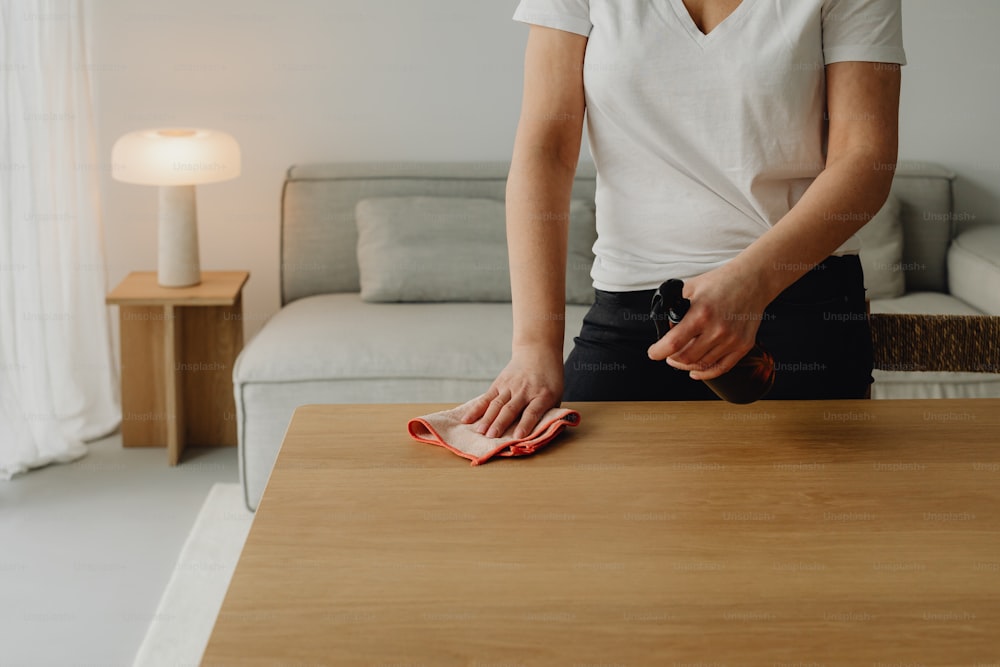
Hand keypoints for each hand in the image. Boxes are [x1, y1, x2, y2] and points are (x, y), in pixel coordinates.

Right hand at [460, 345, 563, 438]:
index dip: (525, 424)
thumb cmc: (550, 379)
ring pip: (497, 404)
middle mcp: (525, 391)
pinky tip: (467, 419)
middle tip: (492, 437)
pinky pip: (486, 397)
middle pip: (511, 408)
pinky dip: (476, 409)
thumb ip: (549, 412)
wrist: (538, 351)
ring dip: (487, 418)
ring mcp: (510, 386)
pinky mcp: (499, 384)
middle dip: (500, 423)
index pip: (532, 411)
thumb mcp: (557, 394)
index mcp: (543, 395)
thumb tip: (542, 434)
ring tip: (480, 432)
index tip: (518, 436)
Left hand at [647, 265, 770, 380]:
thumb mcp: (690, 288)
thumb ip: (675, 308)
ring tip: (681, 358)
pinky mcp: (743, 345)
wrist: (752, 280)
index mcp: (701, 313)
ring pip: (701, 364)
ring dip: (686, 364)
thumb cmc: (721, 282)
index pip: (673, 343)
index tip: (653, 352)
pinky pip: (721, 368)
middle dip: (671, 358)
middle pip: (686, 358)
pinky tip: (695, 371)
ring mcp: (732, 340)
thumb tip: (666, 330)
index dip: (658, 351)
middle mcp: (717, 329)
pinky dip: (705, 373)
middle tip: (667, 354)